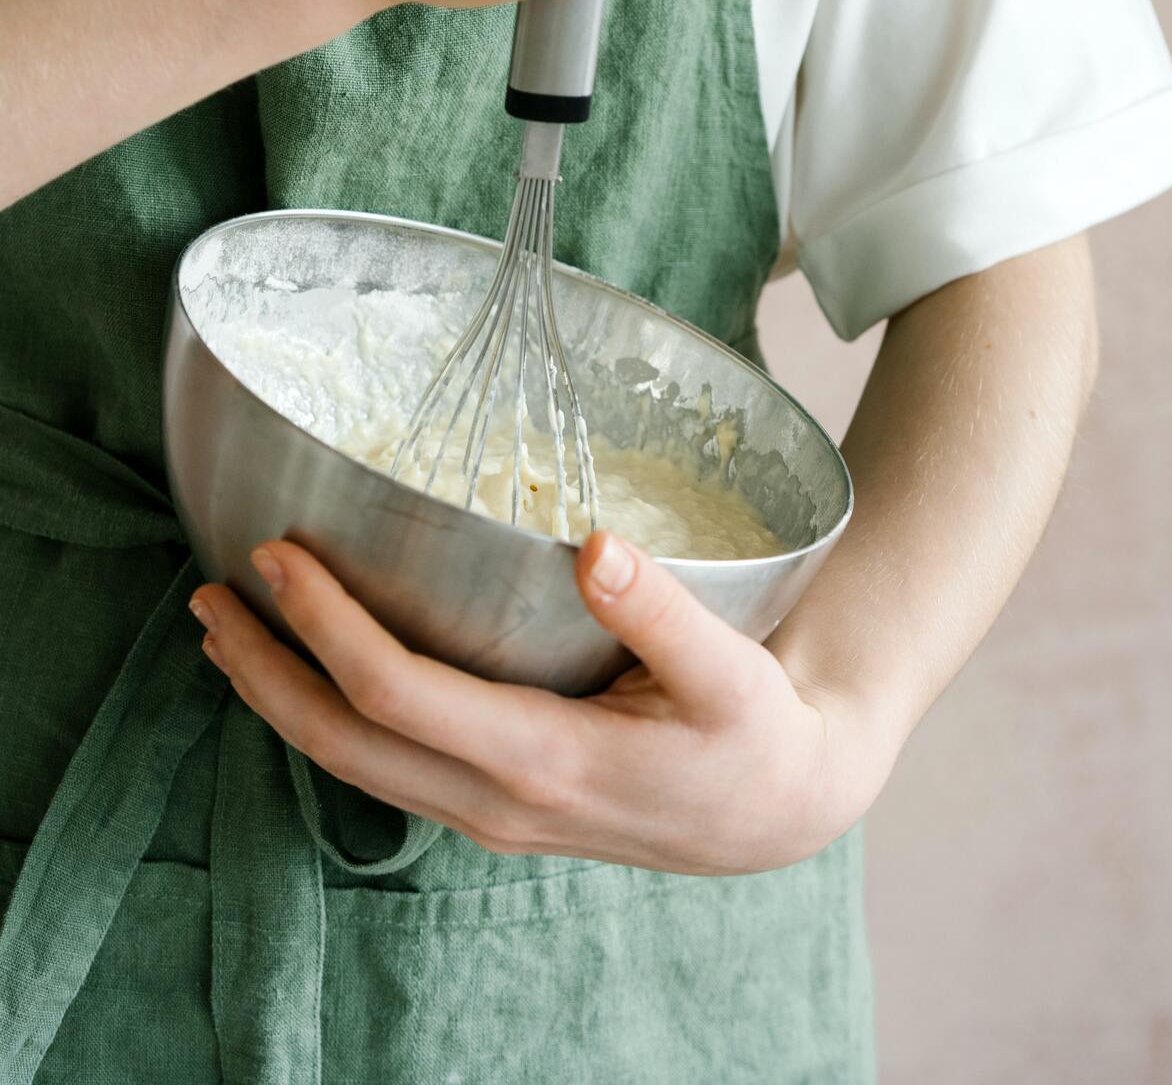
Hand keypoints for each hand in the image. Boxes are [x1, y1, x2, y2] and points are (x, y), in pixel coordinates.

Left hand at [187, 528, 896, 874]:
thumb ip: (664, 612)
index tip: (275, 556)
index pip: (398, 695)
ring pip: (352, 765)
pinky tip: (309, 674)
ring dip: (279, 700)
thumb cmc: (756, 733)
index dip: (326, 627)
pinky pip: (384, 766)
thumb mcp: (731, 674)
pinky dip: (328, 717)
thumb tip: (599, 546)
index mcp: (545, 759)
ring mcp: (488, 812)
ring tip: (225, 633)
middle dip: (263, 671)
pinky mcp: (494, 803)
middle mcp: (497, 799)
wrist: (780, 812)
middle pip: (342, 744)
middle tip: (204, 597)